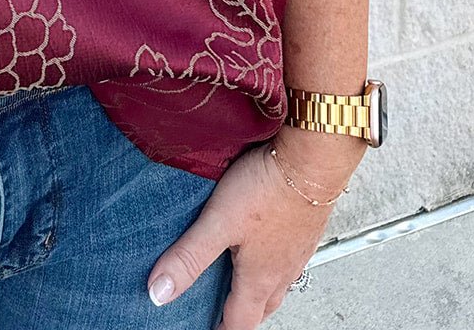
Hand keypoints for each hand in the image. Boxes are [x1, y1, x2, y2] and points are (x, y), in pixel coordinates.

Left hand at [146, 135, 353, 327]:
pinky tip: (266, 242)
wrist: (313, 159)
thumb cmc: (268, 187)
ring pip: (278, 282)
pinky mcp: (305, 227)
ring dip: (260, 289)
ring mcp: (297, 249)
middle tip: (225, 313)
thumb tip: (160, 291)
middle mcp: (283, 269)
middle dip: (242, 314)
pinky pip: (289, 257)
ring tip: (243, 281)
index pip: (240, 321)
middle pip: (261, 306)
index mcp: (260, 277)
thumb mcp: (218, 221)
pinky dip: (274, 261)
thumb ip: (189, 256)